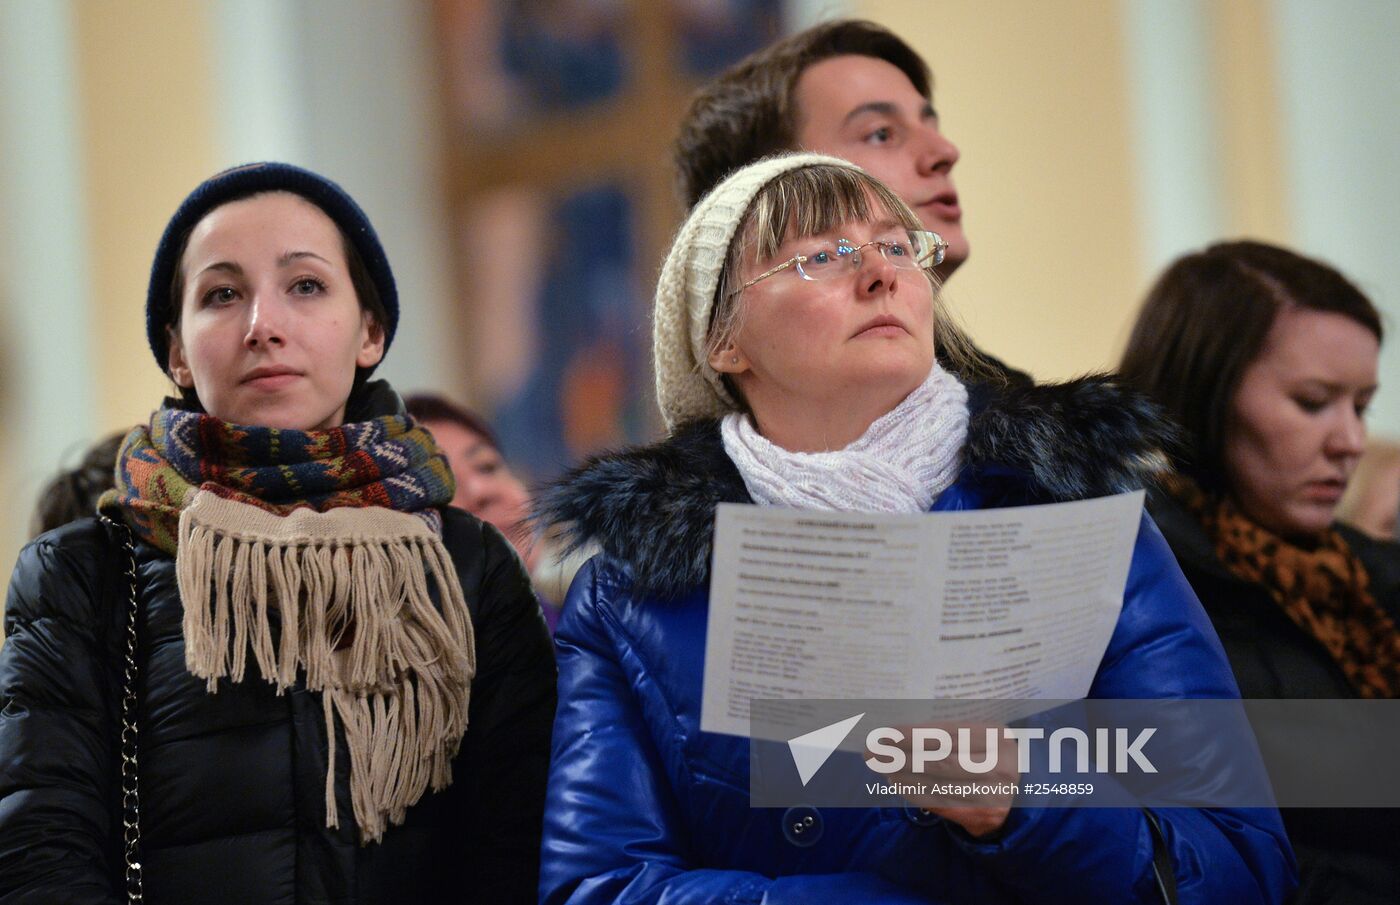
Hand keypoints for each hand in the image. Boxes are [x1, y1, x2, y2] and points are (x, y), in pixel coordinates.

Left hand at [865, 722, 1019, 837]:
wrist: (1019, 795)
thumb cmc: (990, 754)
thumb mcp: (984, 735)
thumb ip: (954, 728)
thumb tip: (904, 725)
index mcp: (999, 737)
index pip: (949, 734)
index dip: (915, 734)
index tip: (887, 731)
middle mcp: (998, 766)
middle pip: (940, 759)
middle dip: (902, 753)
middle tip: (873, 748)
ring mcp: (990, 794)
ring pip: (935, 782)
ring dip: (901, 772)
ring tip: (878, 763)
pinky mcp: (979, 815)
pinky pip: (938, 801)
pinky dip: (912, 790)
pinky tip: (894, 780)